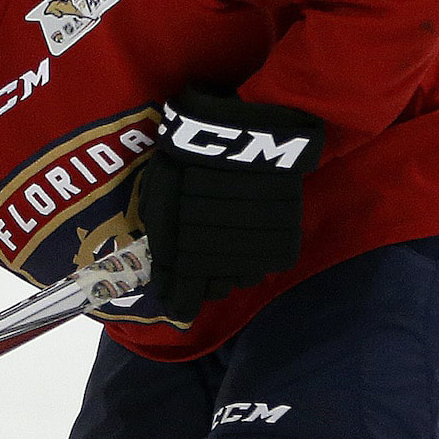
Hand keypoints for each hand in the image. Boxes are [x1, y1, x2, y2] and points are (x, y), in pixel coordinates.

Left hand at [137, 87, 325, 321]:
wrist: (241, 135)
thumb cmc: (189, 158)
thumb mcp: (159, 193)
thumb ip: (159, 233)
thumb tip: (163, 270)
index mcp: (180, 252)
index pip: (180, 296)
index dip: (178, 303)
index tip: (175, 304)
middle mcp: (216, 261)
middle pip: (211, 292)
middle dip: (202, 285)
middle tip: (198, 267)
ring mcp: (249, 253)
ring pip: (237, 282)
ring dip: (227, 273)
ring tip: (222, 249)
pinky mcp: (279, 243)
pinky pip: (263, 268)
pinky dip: (253, 261)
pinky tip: (245, 242)